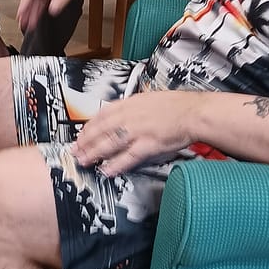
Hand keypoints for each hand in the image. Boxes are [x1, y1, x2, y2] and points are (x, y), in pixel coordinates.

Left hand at [70, 91, 199, 175]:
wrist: (193, 112)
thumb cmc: (174, 105)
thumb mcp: (146, 98)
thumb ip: (130, 107)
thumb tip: (116, 115)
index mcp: (129, 104)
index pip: (101, 115)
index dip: (88, 127)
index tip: (81, 136)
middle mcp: (130, 116)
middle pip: (101, 130)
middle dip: (85, 142)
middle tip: (75, 151)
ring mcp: (138, 130)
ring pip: (110, 143)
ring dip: (95, 153)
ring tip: (85, 161)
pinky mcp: (148, 144)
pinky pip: (128, 156)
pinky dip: (116, 164)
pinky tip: (107, 170)